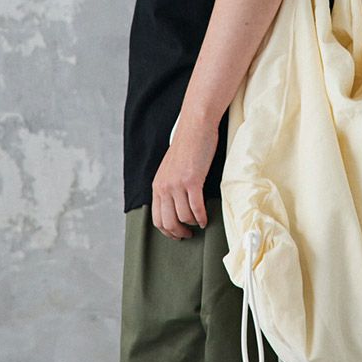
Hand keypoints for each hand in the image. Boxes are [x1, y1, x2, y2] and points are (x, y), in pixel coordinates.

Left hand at [151, 105, 217, 239]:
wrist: (195, 127)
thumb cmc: (187, 145)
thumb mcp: (171, 168)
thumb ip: (170, 185)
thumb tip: (176, 203)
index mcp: (157, 185)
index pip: (156, 218)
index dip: (167, 230)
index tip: (177, 234)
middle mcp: (164, 187)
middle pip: (168, 222)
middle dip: (178, 232)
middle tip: (188, 235)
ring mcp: (178, 184)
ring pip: (183, 217)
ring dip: (193, 224)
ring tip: (200, 224)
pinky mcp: (192, 181)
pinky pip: (196, 208)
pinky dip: (201, 217)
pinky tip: (205, 218)